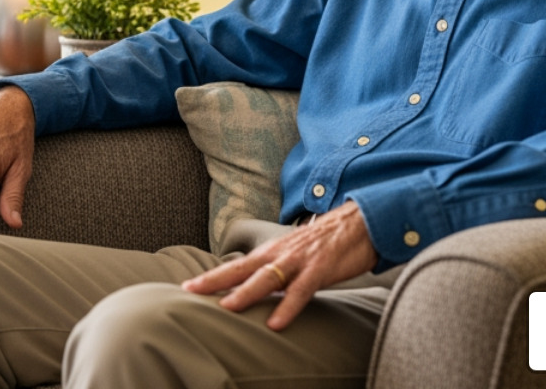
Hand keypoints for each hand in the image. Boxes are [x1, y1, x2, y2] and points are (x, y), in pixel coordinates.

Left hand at [182, 201, 378, 330]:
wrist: (357, 223)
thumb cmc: (324, 245)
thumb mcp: (293, 257)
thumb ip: (275, 274)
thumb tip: (256, 292)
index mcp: (270, 253)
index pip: (235, 266)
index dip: (211, 277)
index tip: (187, 287)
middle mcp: (278, 254)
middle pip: (241, 269)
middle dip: (215, 281)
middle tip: (191, 292)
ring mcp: (298, 261)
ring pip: (267, 278)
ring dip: (246, 293)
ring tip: (227, 308)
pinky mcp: (319, 269)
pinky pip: (301, 291)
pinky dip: (288, 307)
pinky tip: (276, 323)